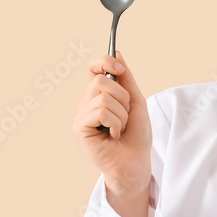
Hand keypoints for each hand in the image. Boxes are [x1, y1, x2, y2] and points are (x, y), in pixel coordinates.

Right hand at [73, 51, 151, 200]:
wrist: (136, 163)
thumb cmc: (136, 136)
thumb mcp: (135, 103)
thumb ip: (126, 80)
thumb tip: (117, 53)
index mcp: (99, 96)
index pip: (94, 68)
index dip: (105, 62)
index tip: (120, 68)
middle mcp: (87, 104)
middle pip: (101, 81)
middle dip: (123, 97)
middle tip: (125, 115)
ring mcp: (82, 116)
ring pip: (103, 97)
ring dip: (122, 114)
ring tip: (121, 129)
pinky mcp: (80, 128)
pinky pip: (100, 112)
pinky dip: (115, 123)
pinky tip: (114, 136)